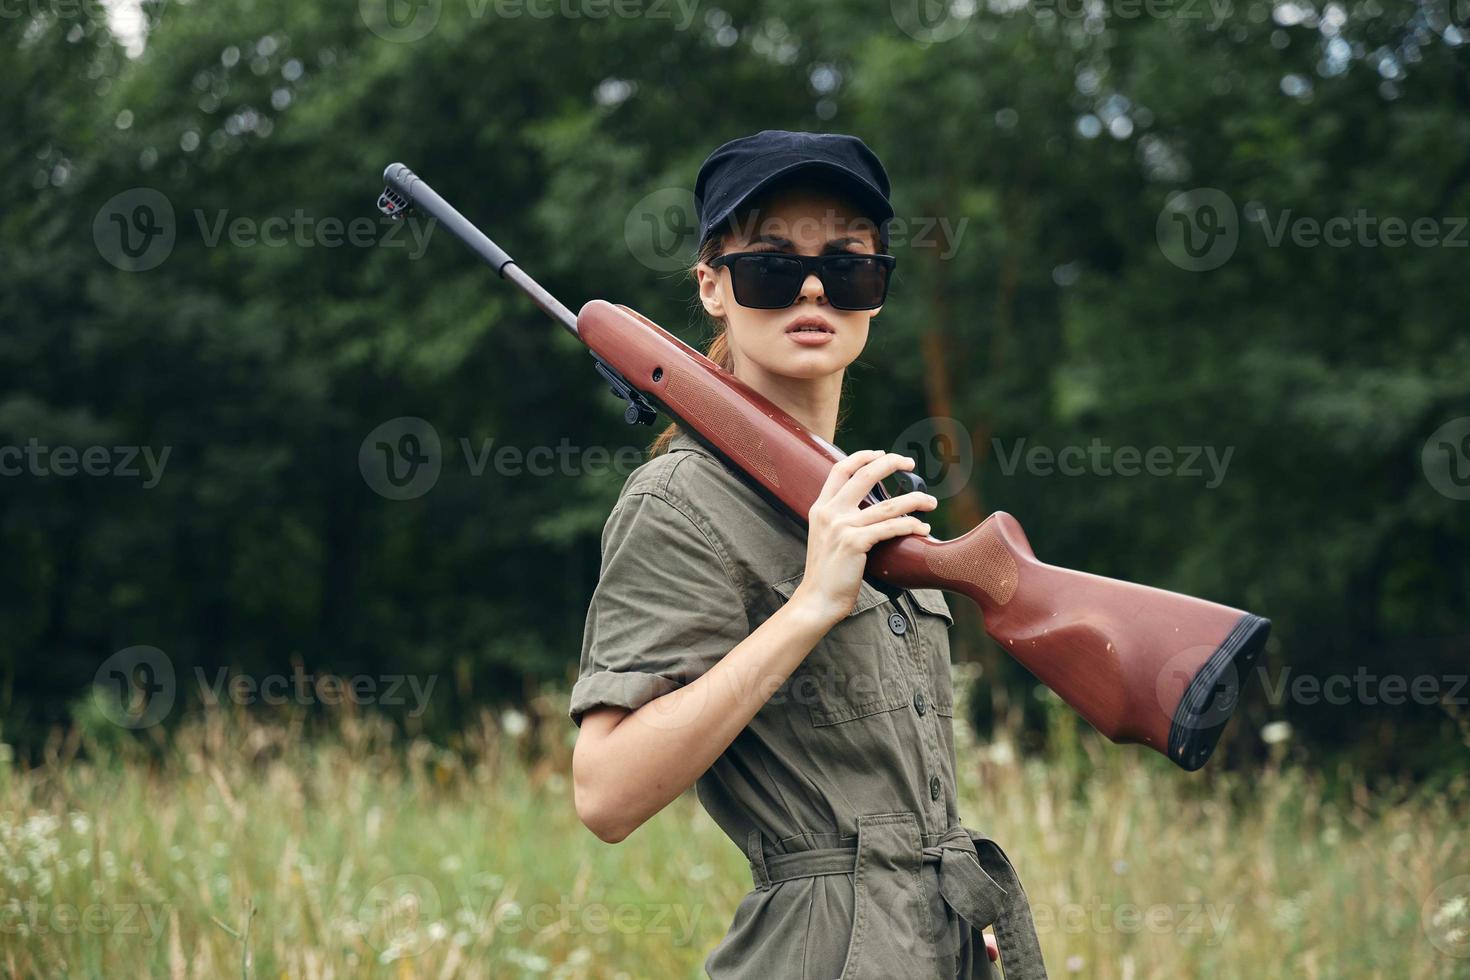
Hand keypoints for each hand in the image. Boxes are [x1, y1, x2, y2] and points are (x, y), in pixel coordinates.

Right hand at [789, 450, 937, 629]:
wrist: (817, 600)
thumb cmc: (827, 574)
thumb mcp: (825, 538)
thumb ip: (839, 520)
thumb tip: (866, 510)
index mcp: (820, 508)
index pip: (840, 469)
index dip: (863, 457)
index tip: (882, 454)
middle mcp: (830, 513)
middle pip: (865, 475)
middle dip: (891, 463)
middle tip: (910, 463)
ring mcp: (842, 527)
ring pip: (888, 505)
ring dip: (915, 500)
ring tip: (930, 502)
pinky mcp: (855, 543)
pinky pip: (891, 527)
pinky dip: (911, 525)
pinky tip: (923, 528)